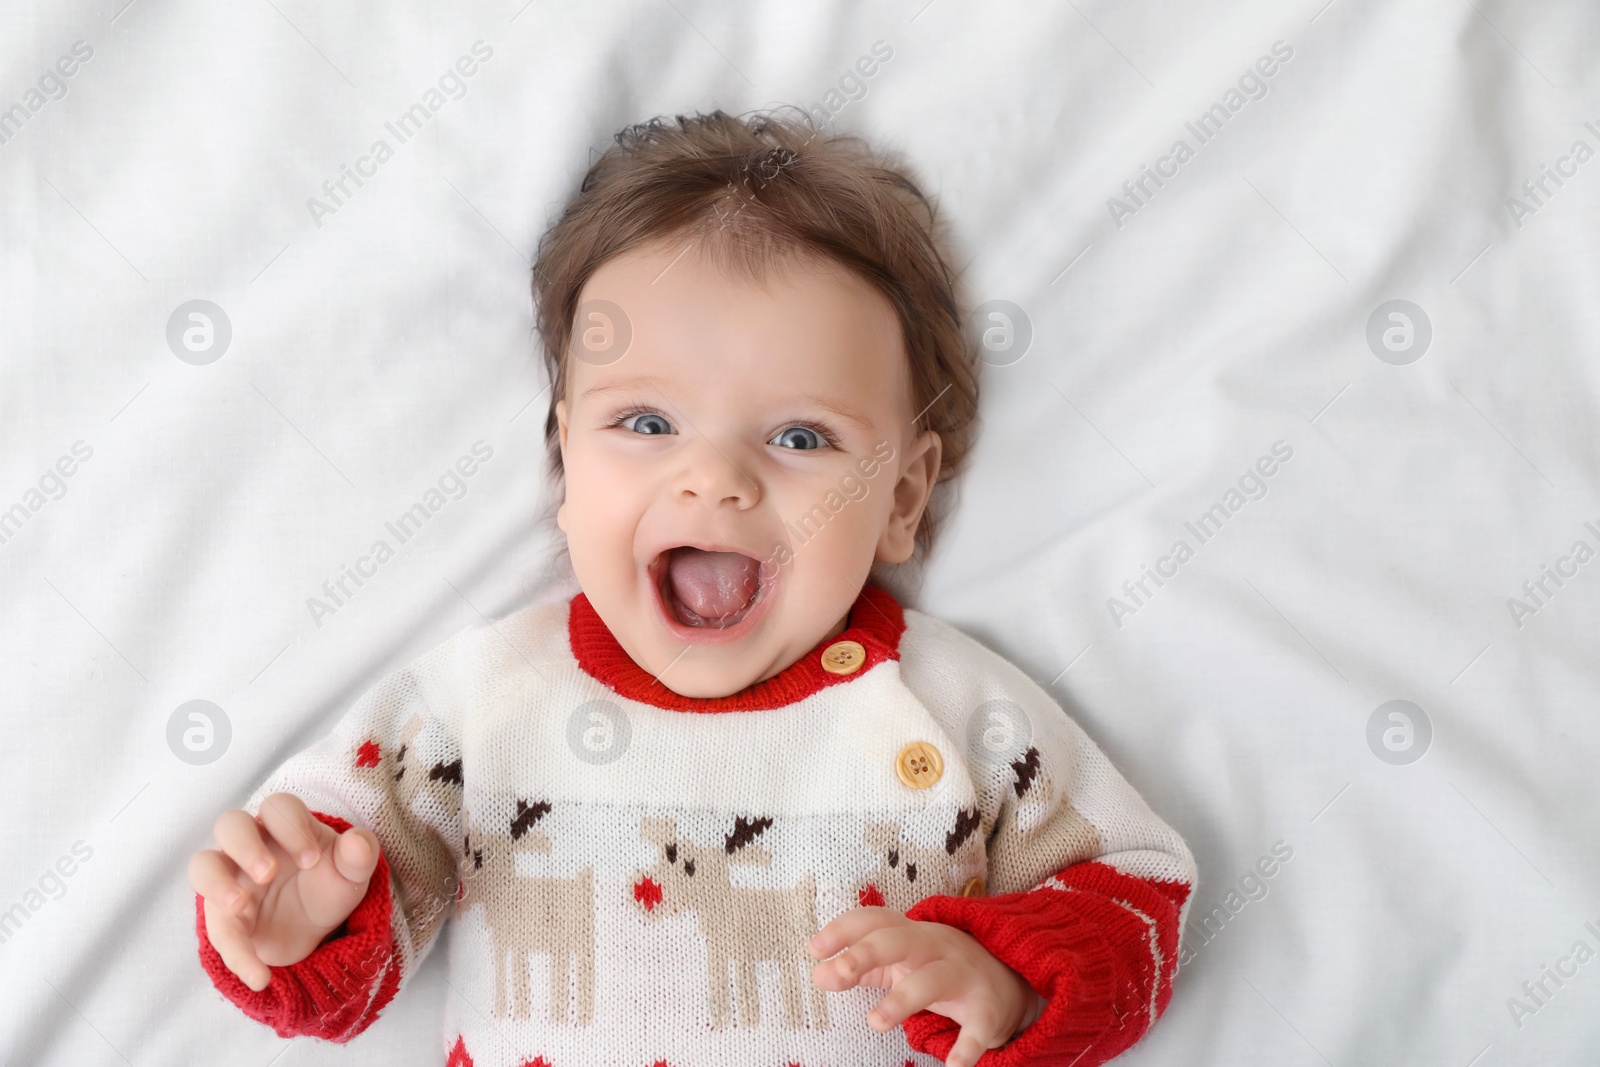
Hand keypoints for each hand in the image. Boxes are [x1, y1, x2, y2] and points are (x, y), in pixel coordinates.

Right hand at [188, 792, 380, 991]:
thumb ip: (359, 854)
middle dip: (246, 846)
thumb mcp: (351, 873)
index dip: (291, 827)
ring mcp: (232, 881)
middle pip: (230, 825)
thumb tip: (357, 842)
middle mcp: (251, 847)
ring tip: (239, 904)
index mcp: (285, 827)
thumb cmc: (328, 884)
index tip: (312, 860)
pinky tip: (261, 977)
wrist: (315, 929)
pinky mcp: (224, 920)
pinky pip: (218, 933)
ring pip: (203, 865)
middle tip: (269, 873)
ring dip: (217, 883)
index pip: (277, 806)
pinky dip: (237, 957)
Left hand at [809, 907, 1044, 1066]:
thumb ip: (861, 968)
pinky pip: (977, 1026)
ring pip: (931, 980)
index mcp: (912, 934)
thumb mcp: (902, 962)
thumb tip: (819, 973)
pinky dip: (967, 1046)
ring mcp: (963, 976)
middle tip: (839, 974)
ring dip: (902, 999)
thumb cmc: (940, 969)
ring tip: (875, 1023)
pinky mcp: (987, 1010)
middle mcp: (936, 948)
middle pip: (898, 940)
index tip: (815, 949)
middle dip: (866, 953)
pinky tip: (954, 1066)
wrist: (1011, 980)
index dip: (844, 930)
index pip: (875, 920)